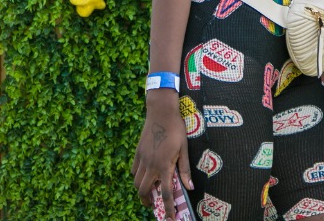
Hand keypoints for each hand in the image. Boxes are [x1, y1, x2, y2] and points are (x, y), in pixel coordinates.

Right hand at [132, 98, 191, 218]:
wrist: (161, 112)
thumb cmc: (176, 129)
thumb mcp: (184, 149)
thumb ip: (185, 169)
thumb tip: (190, 187)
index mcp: (165, 166)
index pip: (166, 193)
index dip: (168, 208)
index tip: (169, 217)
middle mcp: (151, 165)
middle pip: (144, 191)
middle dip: (148, 202)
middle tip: (155, 205)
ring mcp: (142, 159)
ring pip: (137, 183)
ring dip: (142, 191)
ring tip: (150, 193)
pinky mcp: (137, 153)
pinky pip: (134, 171)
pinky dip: (138, 177)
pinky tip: (145, 176)